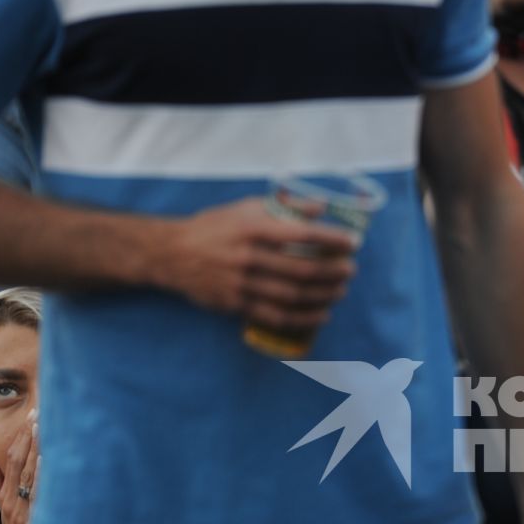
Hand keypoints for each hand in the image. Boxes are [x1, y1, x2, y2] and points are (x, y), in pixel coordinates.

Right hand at [0, 412, 37, 523]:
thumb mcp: (6, 516)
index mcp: (7, 501)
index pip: (10, 462)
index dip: (20, 439)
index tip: (31, 418)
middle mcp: (14, 505)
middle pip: (20, 464)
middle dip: (30, 437)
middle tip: (40, 413)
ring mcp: (25, 515)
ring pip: (30, 476)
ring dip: (37, 450)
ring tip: (45, 427)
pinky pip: (40, 498)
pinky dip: (42, 478)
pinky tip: (48, 460)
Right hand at [155, 196, 359, 332]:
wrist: (171, 253)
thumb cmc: (215, 227)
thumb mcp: (245, 208)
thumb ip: (285, 206)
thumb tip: (321, 207)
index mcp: (252, 227)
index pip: (302, 234)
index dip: (332, 240)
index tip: (352, 243)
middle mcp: (247, 256)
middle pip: (302, 269)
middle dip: (333, 272)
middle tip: (350, 271)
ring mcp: (241, 283)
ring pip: (292, 295)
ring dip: (323, 295)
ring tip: (340, 291)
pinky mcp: (235, 304)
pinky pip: (276, 316)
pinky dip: (303, 317)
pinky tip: (322, 315)